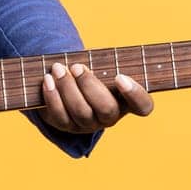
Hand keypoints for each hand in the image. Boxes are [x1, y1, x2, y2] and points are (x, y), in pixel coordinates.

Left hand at [36, 61, 152, 133]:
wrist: (65, 88)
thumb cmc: (90, 73)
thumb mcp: (101, 67)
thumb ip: (104, 64)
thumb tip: (86, 63)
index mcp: (126, 101)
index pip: (143, 106)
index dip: (135, 95)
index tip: (120, 77)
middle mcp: (110, 117)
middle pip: (106, 109)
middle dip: (89, 86)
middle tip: (77, 67)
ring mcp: (88, 124)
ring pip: (81, 112)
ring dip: (68, 88)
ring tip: (58, 68)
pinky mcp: (66, 126)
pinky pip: (60, 116)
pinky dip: (53, 96)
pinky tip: (47, 80)